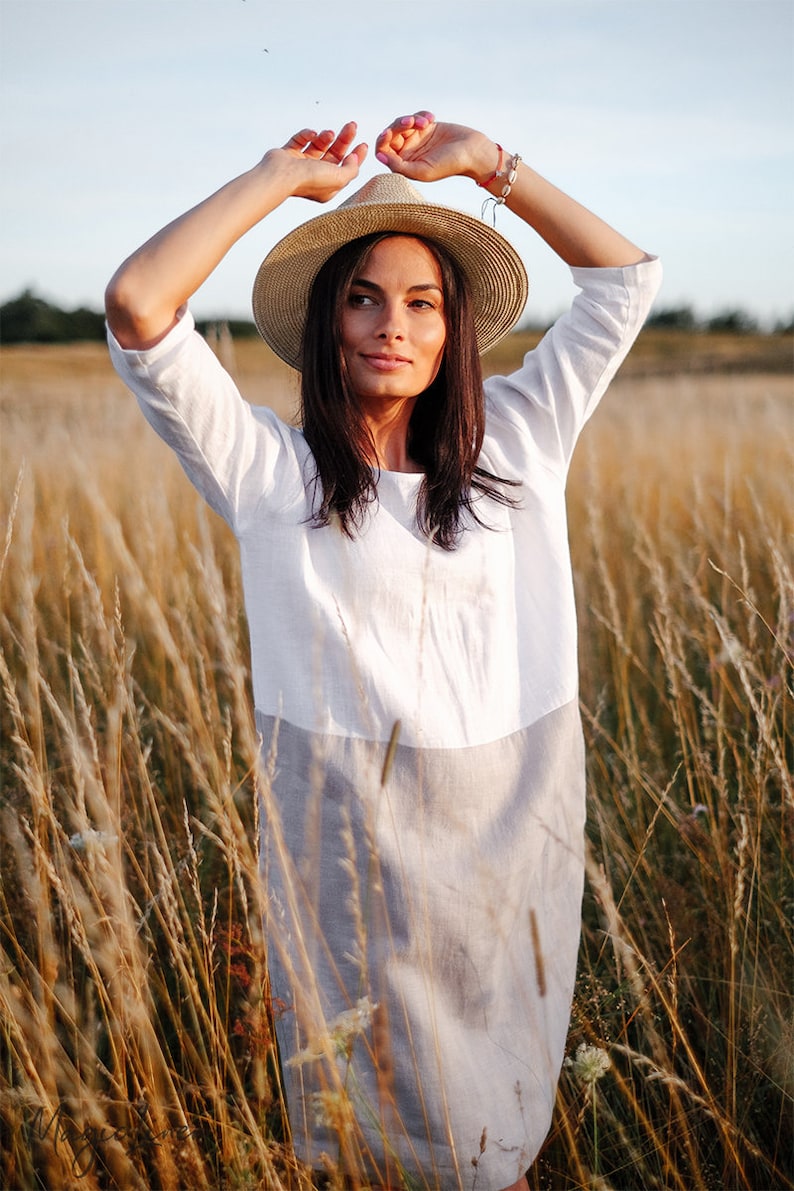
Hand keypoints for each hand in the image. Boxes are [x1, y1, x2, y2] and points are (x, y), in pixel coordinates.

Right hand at [266, 122, 367, 202]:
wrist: (281, 175)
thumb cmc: (309, 180)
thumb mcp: (339, 178)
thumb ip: (351, 169)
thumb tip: (355, 158)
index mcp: (327, 186)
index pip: (345, 169)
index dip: (356, 156)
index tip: (363, 144)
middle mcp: (315, 176)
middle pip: (334, 154)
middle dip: (344, 139)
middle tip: (352, 126)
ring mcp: (301, 164)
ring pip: (318, 145)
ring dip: (326, 136)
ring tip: (329, 133)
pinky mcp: (289, 154)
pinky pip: (300, 140)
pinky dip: (307, 134)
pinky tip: (312, 134)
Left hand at [375, 111, 496, 183]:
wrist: (472, 151)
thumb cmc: (449, 165)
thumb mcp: (422, 170)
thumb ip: (399, 166)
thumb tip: (379, 156)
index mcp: (404, 165)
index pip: (383, 151)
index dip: (383, 140)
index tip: (389, 132)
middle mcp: (408, 152)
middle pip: (390, 134)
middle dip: (398, 125)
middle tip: (412, 121)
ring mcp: (417, 138)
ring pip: (402, 123)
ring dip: (412, 118)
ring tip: (426, 122)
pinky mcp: (426, 127)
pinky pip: (416, 115)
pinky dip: (423, 114)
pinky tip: (433, 119)